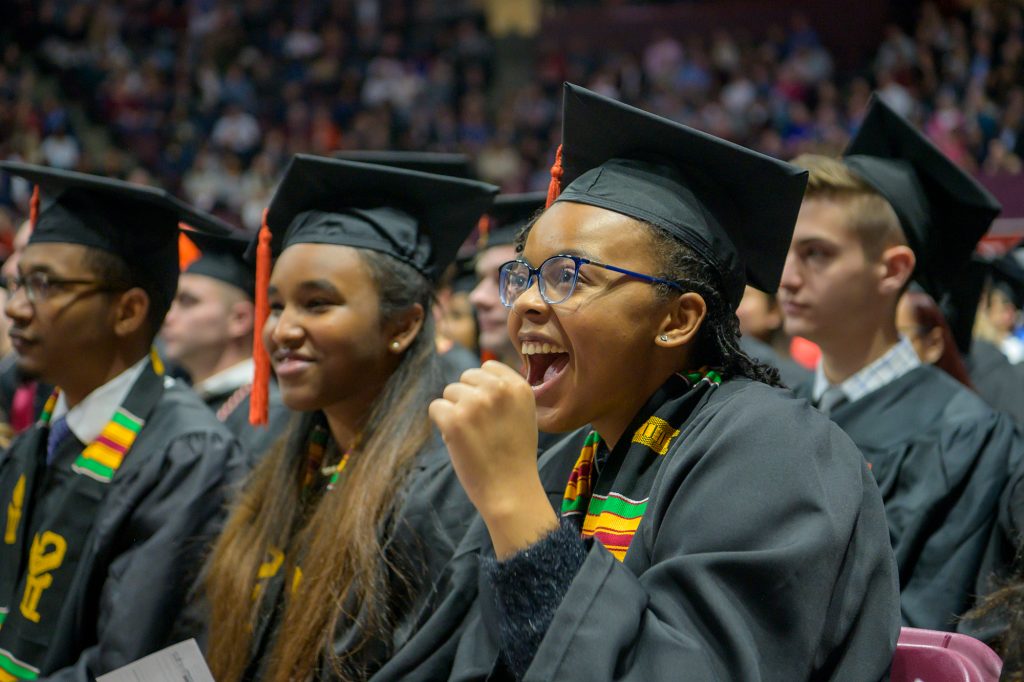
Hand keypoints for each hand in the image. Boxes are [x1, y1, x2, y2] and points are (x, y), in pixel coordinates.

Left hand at [429, 361, 557, 558]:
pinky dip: (441, 423)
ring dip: (454, 411)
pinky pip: (435, 407)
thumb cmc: (514, 455)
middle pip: (466, 377)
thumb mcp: (523, 413)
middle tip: (480, 427)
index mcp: (518, 386)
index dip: (483, 387)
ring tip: (472, 436)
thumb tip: (477, 374)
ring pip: (449, 392)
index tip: (489, 410)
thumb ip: (505, 392)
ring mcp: (475, 404)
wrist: (510, 490)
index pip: (488, 366)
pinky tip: (456, 440)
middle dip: (467, 398)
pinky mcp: (454, 420)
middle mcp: (498, 390)